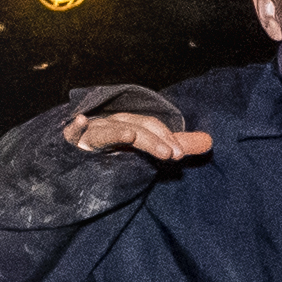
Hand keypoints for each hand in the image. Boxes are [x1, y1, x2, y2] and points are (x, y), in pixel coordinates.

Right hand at [61, 107, 211, 163]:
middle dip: (152, 139)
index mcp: (128, 123)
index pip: (149, 125)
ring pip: (106, 131)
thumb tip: (210, 141)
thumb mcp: (148, 146)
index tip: (179, 155)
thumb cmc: (113, 149)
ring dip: (120, 132)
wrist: (73, 160)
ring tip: (132, 135)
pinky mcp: (71, 142)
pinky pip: (72, 133)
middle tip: (170, 155)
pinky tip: (80, 122)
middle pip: (133, 126)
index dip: (165, 137)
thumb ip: (176, 144)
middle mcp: (110, 124)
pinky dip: (76, 127)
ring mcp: (89, 133)